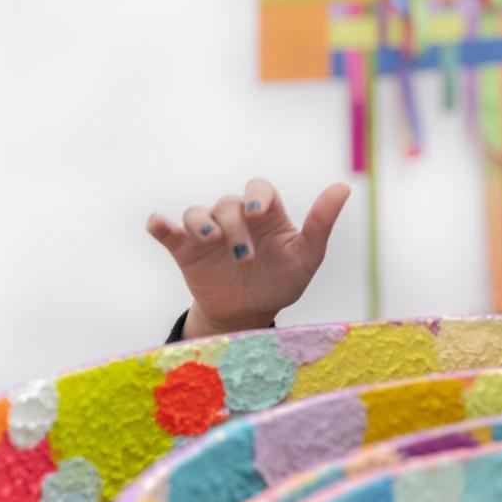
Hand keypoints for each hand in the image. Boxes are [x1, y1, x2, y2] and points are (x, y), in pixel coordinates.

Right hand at [146, 178, 349, 338]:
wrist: (249, 314)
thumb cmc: (282, 280)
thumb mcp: (307, 256)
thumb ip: (321, 223)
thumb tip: (343, 187)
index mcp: (266, 214)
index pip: (259, 188)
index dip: (258, 195)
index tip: (260, 213)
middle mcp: (235, 217)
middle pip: (228, 203)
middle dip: (236, 227)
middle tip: (245, 257)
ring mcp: (208, 233)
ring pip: (197, 212)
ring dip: (201, 223)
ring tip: (212, 241)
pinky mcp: (185, 250)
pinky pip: (168, 232)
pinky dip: (160, 225)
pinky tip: (157, 224)